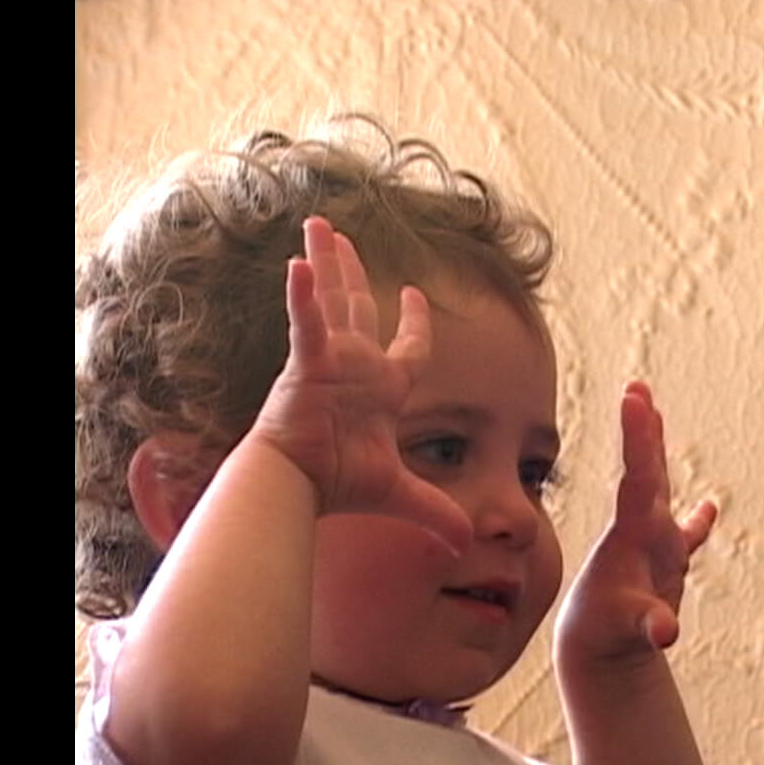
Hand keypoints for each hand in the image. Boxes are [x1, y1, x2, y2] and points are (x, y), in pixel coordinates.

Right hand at [249, 217, 473, 551]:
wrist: (297, 488)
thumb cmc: (337, 484)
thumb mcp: (399, 493)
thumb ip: (435, 510)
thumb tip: (466, 540)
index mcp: (380, 388)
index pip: (407, 347)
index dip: (414, 321)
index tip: (416, 293)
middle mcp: (354, 366)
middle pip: (357, 306)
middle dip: (349, 271)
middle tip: (339, 235)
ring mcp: (328, 361)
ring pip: (329, 300)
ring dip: (324, 262)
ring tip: (317, 224)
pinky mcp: (304, 365)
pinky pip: (306, 324)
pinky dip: (302, 297)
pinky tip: (297, 265)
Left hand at [557, 382, 717, 671]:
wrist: (594, 649)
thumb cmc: (607, 634)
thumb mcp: (630, 629)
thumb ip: (650, 624)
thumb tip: (666, 632)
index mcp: (631, 533)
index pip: (637, 475)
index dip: (638, 436)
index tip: (633, 397)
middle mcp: (640, 530)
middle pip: (644, 472)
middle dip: (643, 431)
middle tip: (636, 387)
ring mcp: (652, 546)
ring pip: (657, 491)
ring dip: (657, 455)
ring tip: (655, 416)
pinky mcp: (665, 567)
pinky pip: (686, 537)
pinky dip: (697, 524)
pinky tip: (709, 507)